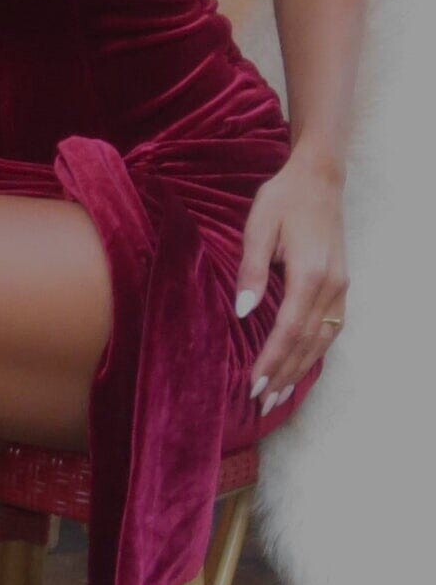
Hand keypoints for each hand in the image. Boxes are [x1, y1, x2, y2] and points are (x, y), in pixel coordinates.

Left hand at [237, 149, 346, 411]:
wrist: (318, 180)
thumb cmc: (282, 200)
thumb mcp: (257, 229)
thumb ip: (250, 272)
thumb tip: (241, 313)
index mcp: (309, 275)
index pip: (289, 330)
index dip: (272, 361)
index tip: (254, 385)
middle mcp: (331, 288)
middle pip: (307, 343)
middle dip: (284, 375)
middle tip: (262, 404)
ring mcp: (341, 289)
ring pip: (322, 341)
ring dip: (300, 370)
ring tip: (279, 396)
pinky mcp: (342, 286)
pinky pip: (330, 330)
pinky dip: (314, 353)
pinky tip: (300, 367)